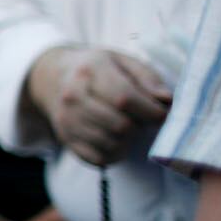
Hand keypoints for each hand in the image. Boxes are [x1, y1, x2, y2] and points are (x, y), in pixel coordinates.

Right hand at [36, 46, 171, 166]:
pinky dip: (114, 153)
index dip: (151, 111)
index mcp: (90, 70)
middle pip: (120, 125)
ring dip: (129, 140)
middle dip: (140, 126)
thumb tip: (166, 101)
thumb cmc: (99, 70)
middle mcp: (73, 95)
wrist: (54, 78)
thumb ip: (148, 79)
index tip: (163, 114)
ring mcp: (66, 119)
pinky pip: (98, 158)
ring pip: (111, 144)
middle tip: (142, 119)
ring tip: (128, 126)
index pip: (124, 98)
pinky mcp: (66, 139)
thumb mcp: (124, 62)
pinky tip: (116, 139)